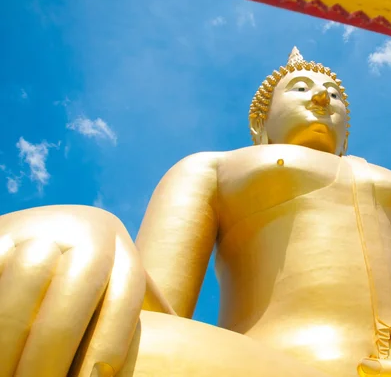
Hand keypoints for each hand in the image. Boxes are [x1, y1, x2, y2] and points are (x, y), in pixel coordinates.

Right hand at [0, 206, 145, 376]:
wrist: (44, 226)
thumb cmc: (88, 273)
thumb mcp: (115, 275)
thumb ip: (143, 297)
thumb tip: (179, 325)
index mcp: (116, 243)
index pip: (125, 291)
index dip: (112, 340)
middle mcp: (81, 228)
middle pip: (78, 286)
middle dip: (57, 343)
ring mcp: (38, 224)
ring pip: (29, 276)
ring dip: (14, 331)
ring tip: (9, 375)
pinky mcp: (1, 230)